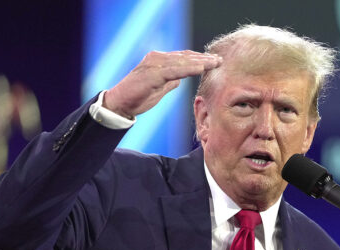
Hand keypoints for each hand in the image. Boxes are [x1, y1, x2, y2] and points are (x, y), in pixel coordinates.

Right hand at [103, 50, 221, 118]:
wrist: (120, 104)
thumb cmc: (138, 97)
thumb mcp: (159, 89)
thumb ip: (170, 82)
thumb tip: (181, 80)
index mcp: (159, 61)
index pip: (183, 57)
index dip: (199, 58)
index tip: (215, 61)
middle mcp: (157, 58)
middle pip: (185, 56)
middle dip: (204, 58)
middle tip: (220, 60)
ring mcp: (154, 64)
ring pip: (182, 61)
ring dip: (200, 61)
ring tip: (215, 63)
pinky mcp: (153, 73)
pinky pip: (175, 69)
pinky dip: (189, 68)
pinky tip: (201, 68)